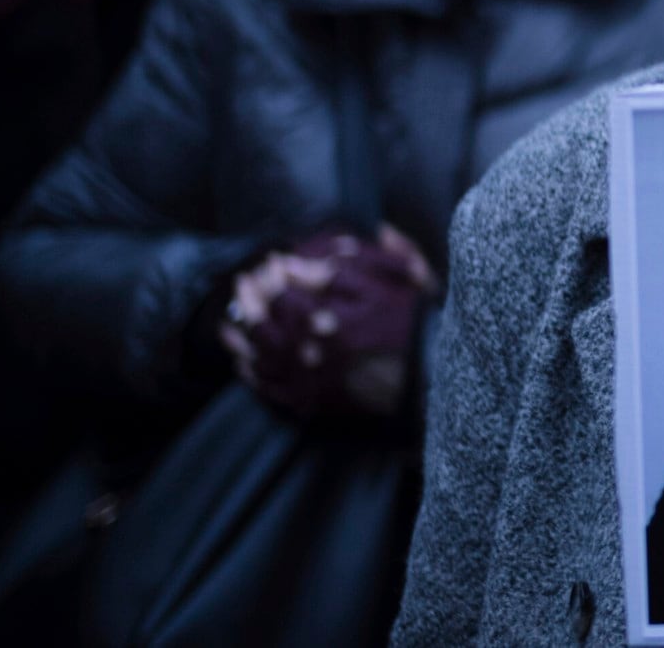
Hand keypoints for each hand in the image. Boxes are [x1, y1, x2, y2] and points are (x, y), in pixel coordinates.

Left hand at [218, 224, 434, 415]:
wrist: (434, 378)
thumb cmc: (418, 325)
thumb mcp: (397, 283)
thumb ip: (349, 266)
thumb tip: (302, 260)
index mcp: (333, 320)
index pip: (285, 294)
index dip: (272, 276)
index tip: (270, 262)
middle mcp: (315, 352)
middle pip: (266, 323)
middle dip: (250, 300)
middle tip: (243, 283)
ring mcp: (311, 381)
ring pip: (260, 357)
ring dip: (240, 337)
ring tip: (229, 321)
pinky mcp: (312, 403)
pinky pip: (270, 390)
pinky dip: (251, 375)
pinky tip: (242, 362)